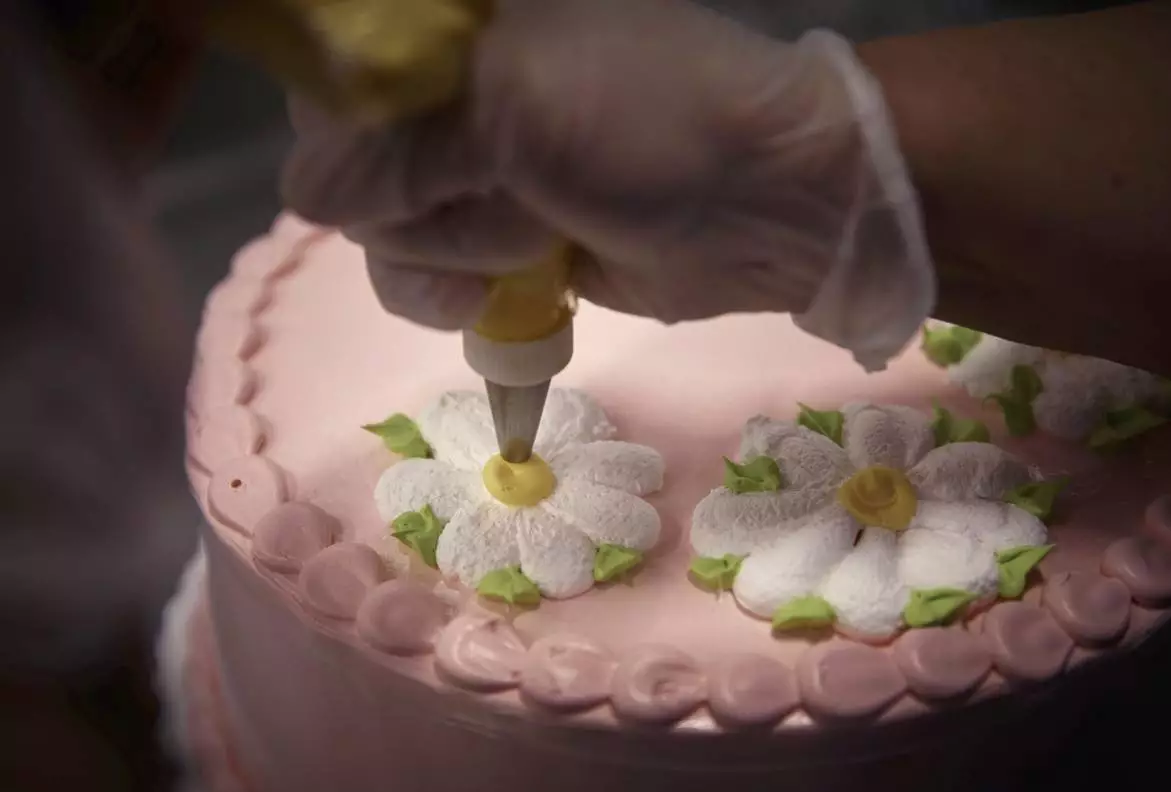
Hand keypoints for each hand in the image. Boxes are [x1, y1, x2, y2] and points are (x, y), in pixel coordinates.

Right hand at [282, 0, 932, 368]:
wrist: (766, 210)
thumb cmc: (655, 129)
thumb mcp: (520, 109)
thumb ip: (398, 143)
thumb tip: (310, 199)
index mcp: (450, 27)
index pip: (330, 65)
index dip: (349, 116)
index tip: (412, 149)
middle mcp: (445, 93)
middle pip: (347, 159)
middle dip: (426, 197)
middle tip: (514, 180)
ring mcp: (470, 172)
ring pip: (384, 233)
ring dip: (463, 249)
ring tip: (543, 230)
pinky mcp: (493, 240)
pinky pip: (428, 279)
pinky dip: (473, 291)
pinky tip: (536, 273)